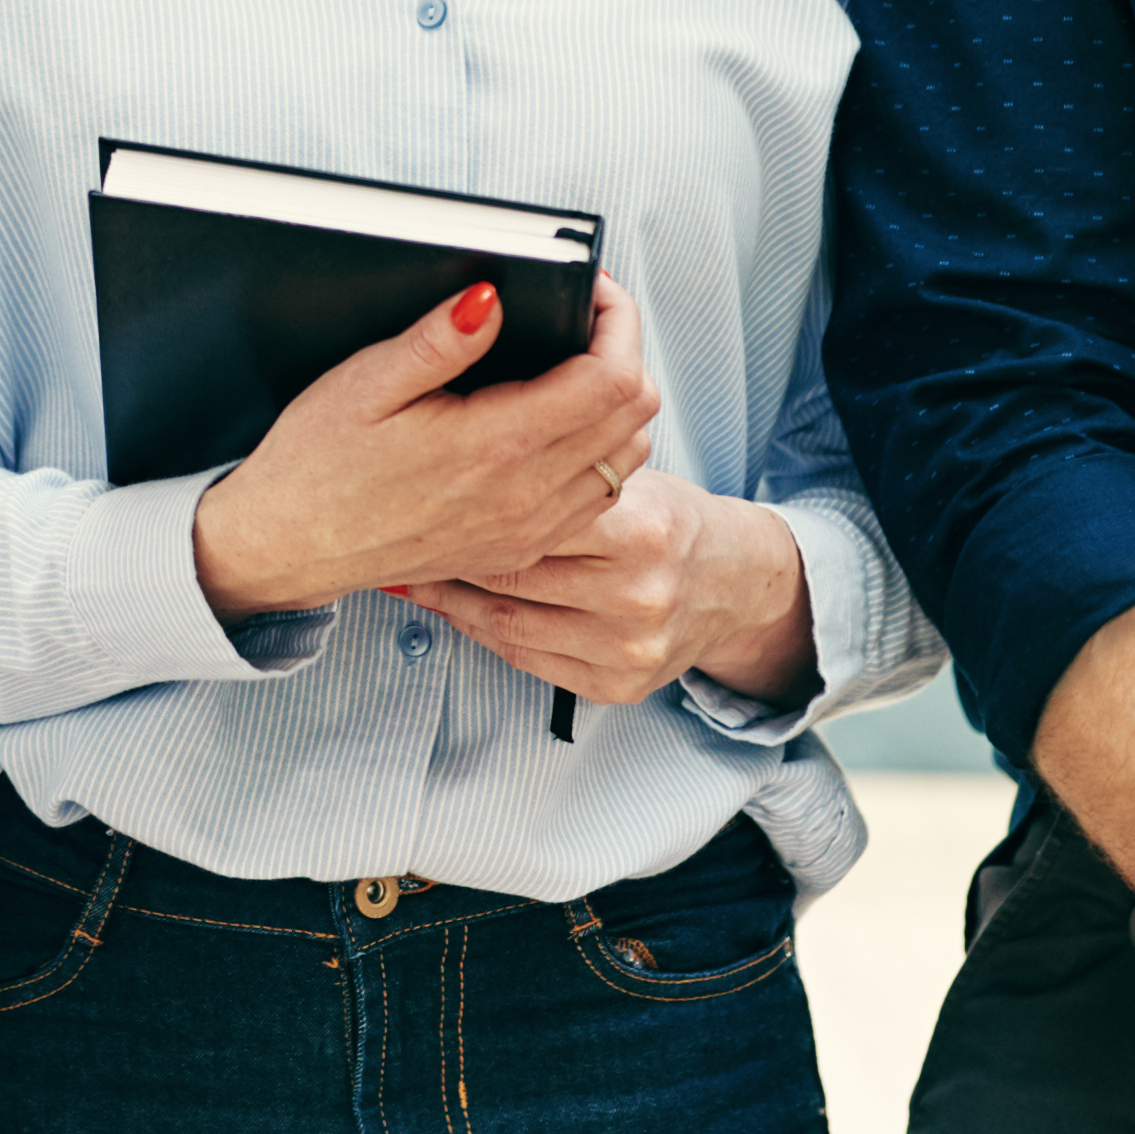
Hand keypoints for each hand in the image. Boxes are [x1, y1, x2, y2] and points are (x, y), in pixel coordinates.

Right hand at [191, 276, 655, 621]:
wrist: (286, 547)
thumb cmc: (317, 464)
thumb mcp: (366, 382)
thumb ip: (439, 340)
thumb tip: (493, 298)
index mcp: (493, 447)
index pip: (611, 379)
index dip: (617, 321)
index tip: (589, 290)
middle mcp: (525, 496)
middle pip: (635, 415)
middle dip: (624, 351)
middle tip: (582, 318)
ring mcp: (529, 530)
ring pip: (628, 458)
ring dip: (619, 403)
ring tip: (573, 365)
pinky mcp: (521, 549)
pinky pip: (599, 497)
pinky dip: (602, 452)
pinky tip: (559, 425)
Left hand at [406, 471, 813, 705]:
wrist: (733, 584)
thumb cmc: (667, 519)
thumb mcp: (631, 478)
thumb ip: (564, 472)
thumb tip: (471, 447)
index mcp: (643, 529)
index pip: (531, 516)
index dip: (468, 504)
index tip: (420, 489)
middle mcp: (638, 594)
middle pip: (511, 572)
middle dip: (447, 553)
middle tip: (401, 532)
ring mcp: (628, 648)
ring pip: (506, 622)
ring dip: (449, 599)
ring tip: (412, 572)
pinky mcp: (618, 686)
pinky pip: (525, 658)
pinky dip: (480, 632)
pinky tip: (453, 609)